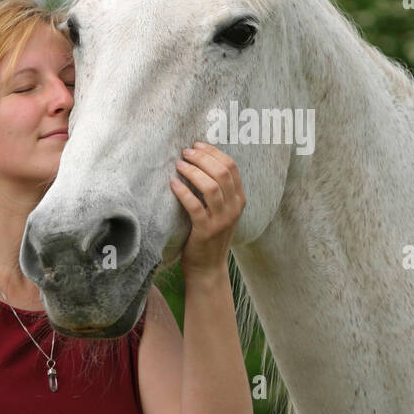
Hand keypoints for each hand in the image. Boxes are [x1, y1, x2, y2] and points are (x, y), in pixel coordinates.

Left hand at [169, 142, 245, 277]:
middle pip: (222, 172)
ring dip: (192, 172)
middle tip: (185, 152)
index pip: (231, 166)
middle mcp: (234, 208)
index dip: (213, 152)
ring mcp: (222, 220)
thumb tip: (199, 160)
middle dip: (202, 158)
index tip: (197, 145)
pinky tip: (173, 184)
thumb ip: (217, 190)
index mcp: (240, 199)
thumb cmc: (210, 235)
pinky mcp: (206, 230)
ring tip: (179, 165)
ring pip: (210, 187)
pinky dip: (183, 192)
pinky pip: (194, 206)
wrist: (208, 267)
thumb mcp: (221, 210)